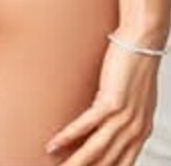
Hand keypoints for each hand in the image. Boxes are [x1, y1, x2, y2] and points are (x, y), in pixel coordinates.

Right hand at [45, 35, 159, 163]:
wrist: (143, 42)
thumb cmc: (138, 65)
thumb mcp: (137, 100)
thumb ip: (126, 119)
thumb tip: (108, 129)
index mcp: (141, 132)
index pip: (121, 165)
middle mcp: (134, 129)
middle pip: (106, 163)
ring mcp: (123, 117)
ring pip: (95, 150)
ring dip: (74, 164)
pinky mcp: (111, 102)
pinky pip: (85, 125)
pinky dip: (67, 137)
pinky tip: (53, 145)